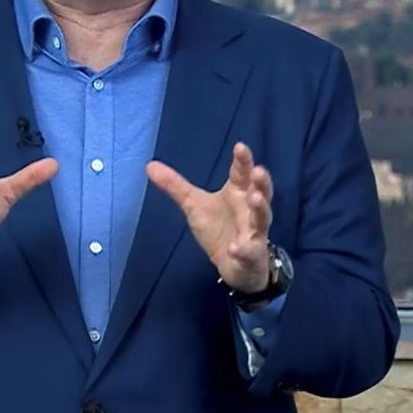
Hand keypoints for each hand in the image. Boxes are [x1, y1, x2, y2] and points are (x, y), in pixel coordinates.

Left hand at [146, 142, 273, 293]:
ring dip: (260, 209)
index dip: (243, 161)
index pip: (242, 173)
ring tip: (255, 199)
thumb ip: (175, 186)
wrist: (234, 265)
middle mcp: (250, 209)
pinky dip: (244, 250)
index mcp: (237, 193)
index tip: (240, 147)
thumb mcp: (194, 205)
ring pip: (262, 218)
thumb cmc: (219, 228)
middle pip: (261, 192)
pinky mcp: (252, 254)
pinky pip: (250, 251)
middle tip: (258, 171)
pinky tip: (235, 248)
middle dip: (261, 182)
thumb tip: (149, 165)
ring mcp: (254, 232)